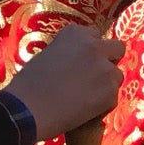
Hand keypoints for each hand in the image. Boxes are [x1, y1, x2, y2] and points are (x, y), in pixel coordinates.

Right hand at [3, 26, 125, 140]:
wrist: (26, 110)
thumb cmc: (28, 84)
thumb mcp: (48, 55)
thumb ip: (69, 52)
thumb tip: (80, 62)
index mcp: (76, 34)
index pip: (95, 36)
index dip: (89, 51)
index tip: (80, 62)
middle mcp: (95, 47)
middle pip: (117, 49)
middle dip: (109, 60)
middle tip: (94, 76)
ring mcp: (106, 69)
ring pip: (116, 75)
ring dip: (105, 84)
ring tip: (84, 97)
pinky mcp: (111, 92)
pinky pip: (113, 97)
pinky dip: (102, 104)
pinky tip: (83, 111)